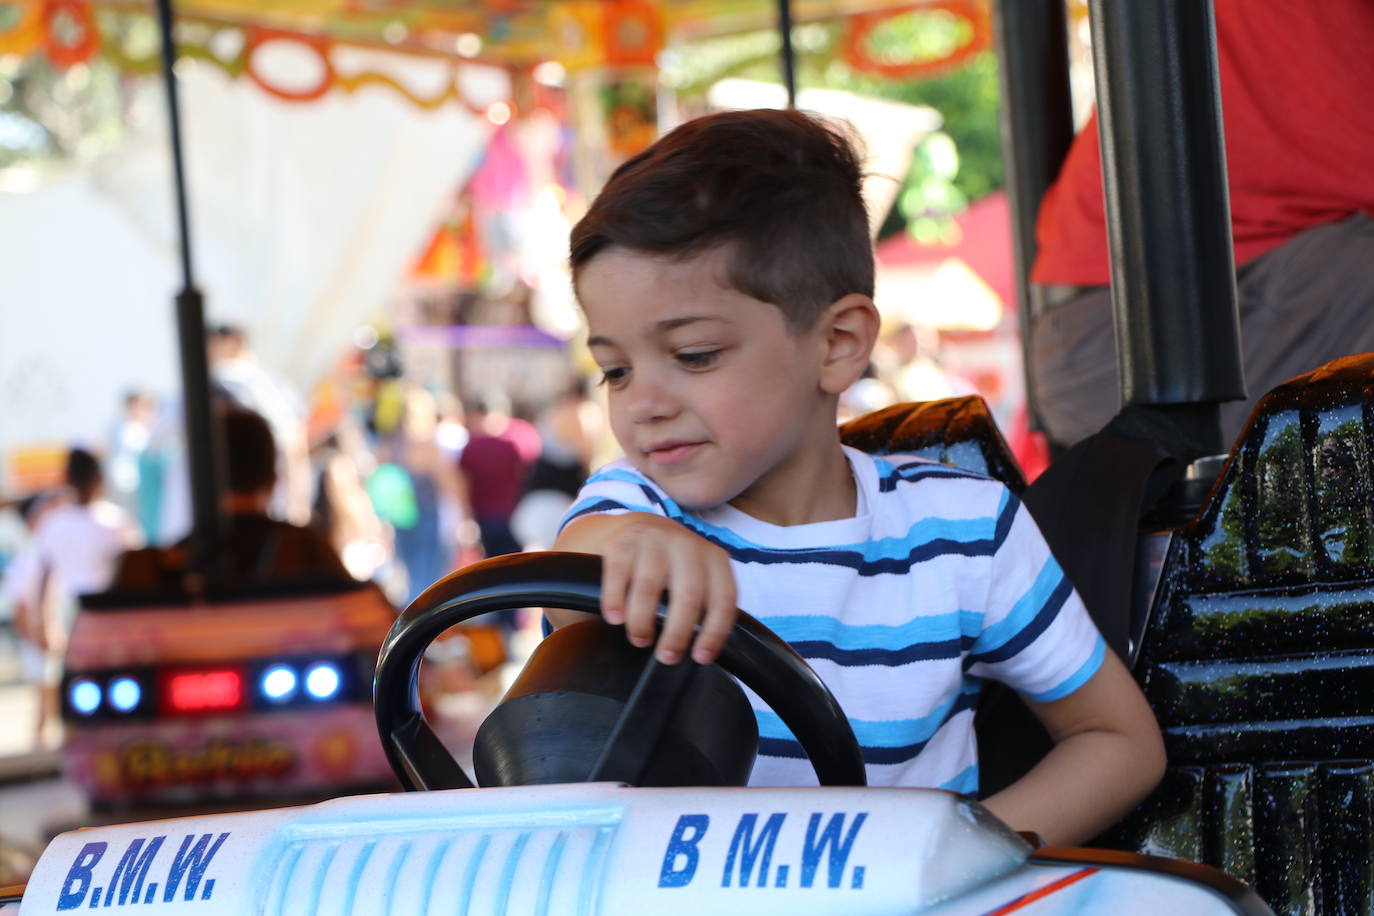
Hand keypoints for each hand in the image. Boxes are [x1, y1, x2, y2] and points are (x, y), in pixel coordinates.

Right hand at [555, 513, 737, 664]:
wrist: (640, 527)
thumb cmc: (673, 566)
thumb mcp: (697, 577)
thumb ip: (703, 606)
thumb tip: (700, 652)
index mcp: (714, 559)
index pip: (723, 599)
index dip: (714, 632)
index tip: (700, 657)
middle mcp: (688, 546)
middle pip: (688, 595)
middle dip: (676, 633)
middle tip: (666, 656)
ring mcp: (655, 540)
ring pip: (650, 587)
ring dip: (643, 620)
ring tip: (640, 639)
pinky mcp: (624, 541)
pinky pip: (618, 574)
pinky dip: (615, 600)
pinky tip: (616, 617)